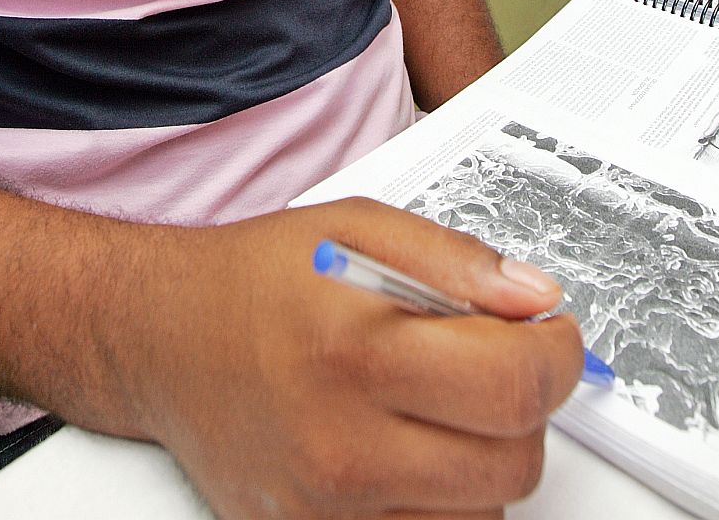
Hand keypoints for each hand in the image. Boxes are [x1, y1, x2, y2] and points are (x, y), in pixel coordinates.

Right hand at [128, 197, 582, 518]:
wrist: (161, 339)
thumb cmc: (257, 279)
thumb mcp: (357, 228)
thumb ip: (457, 261)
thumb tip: (537, 299)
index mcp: (358, 351)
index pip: (515, 385)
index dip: (556, 355)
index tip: (549, 334)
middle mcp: (342, 446)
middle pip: (512, 463)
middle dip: (524, 408)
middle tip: (489, 363)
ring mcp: (326, 512)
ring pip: (479, 515)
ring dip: (482, 459)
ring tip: (434, 403)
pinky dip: (438, 501)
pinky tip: (406, 447)